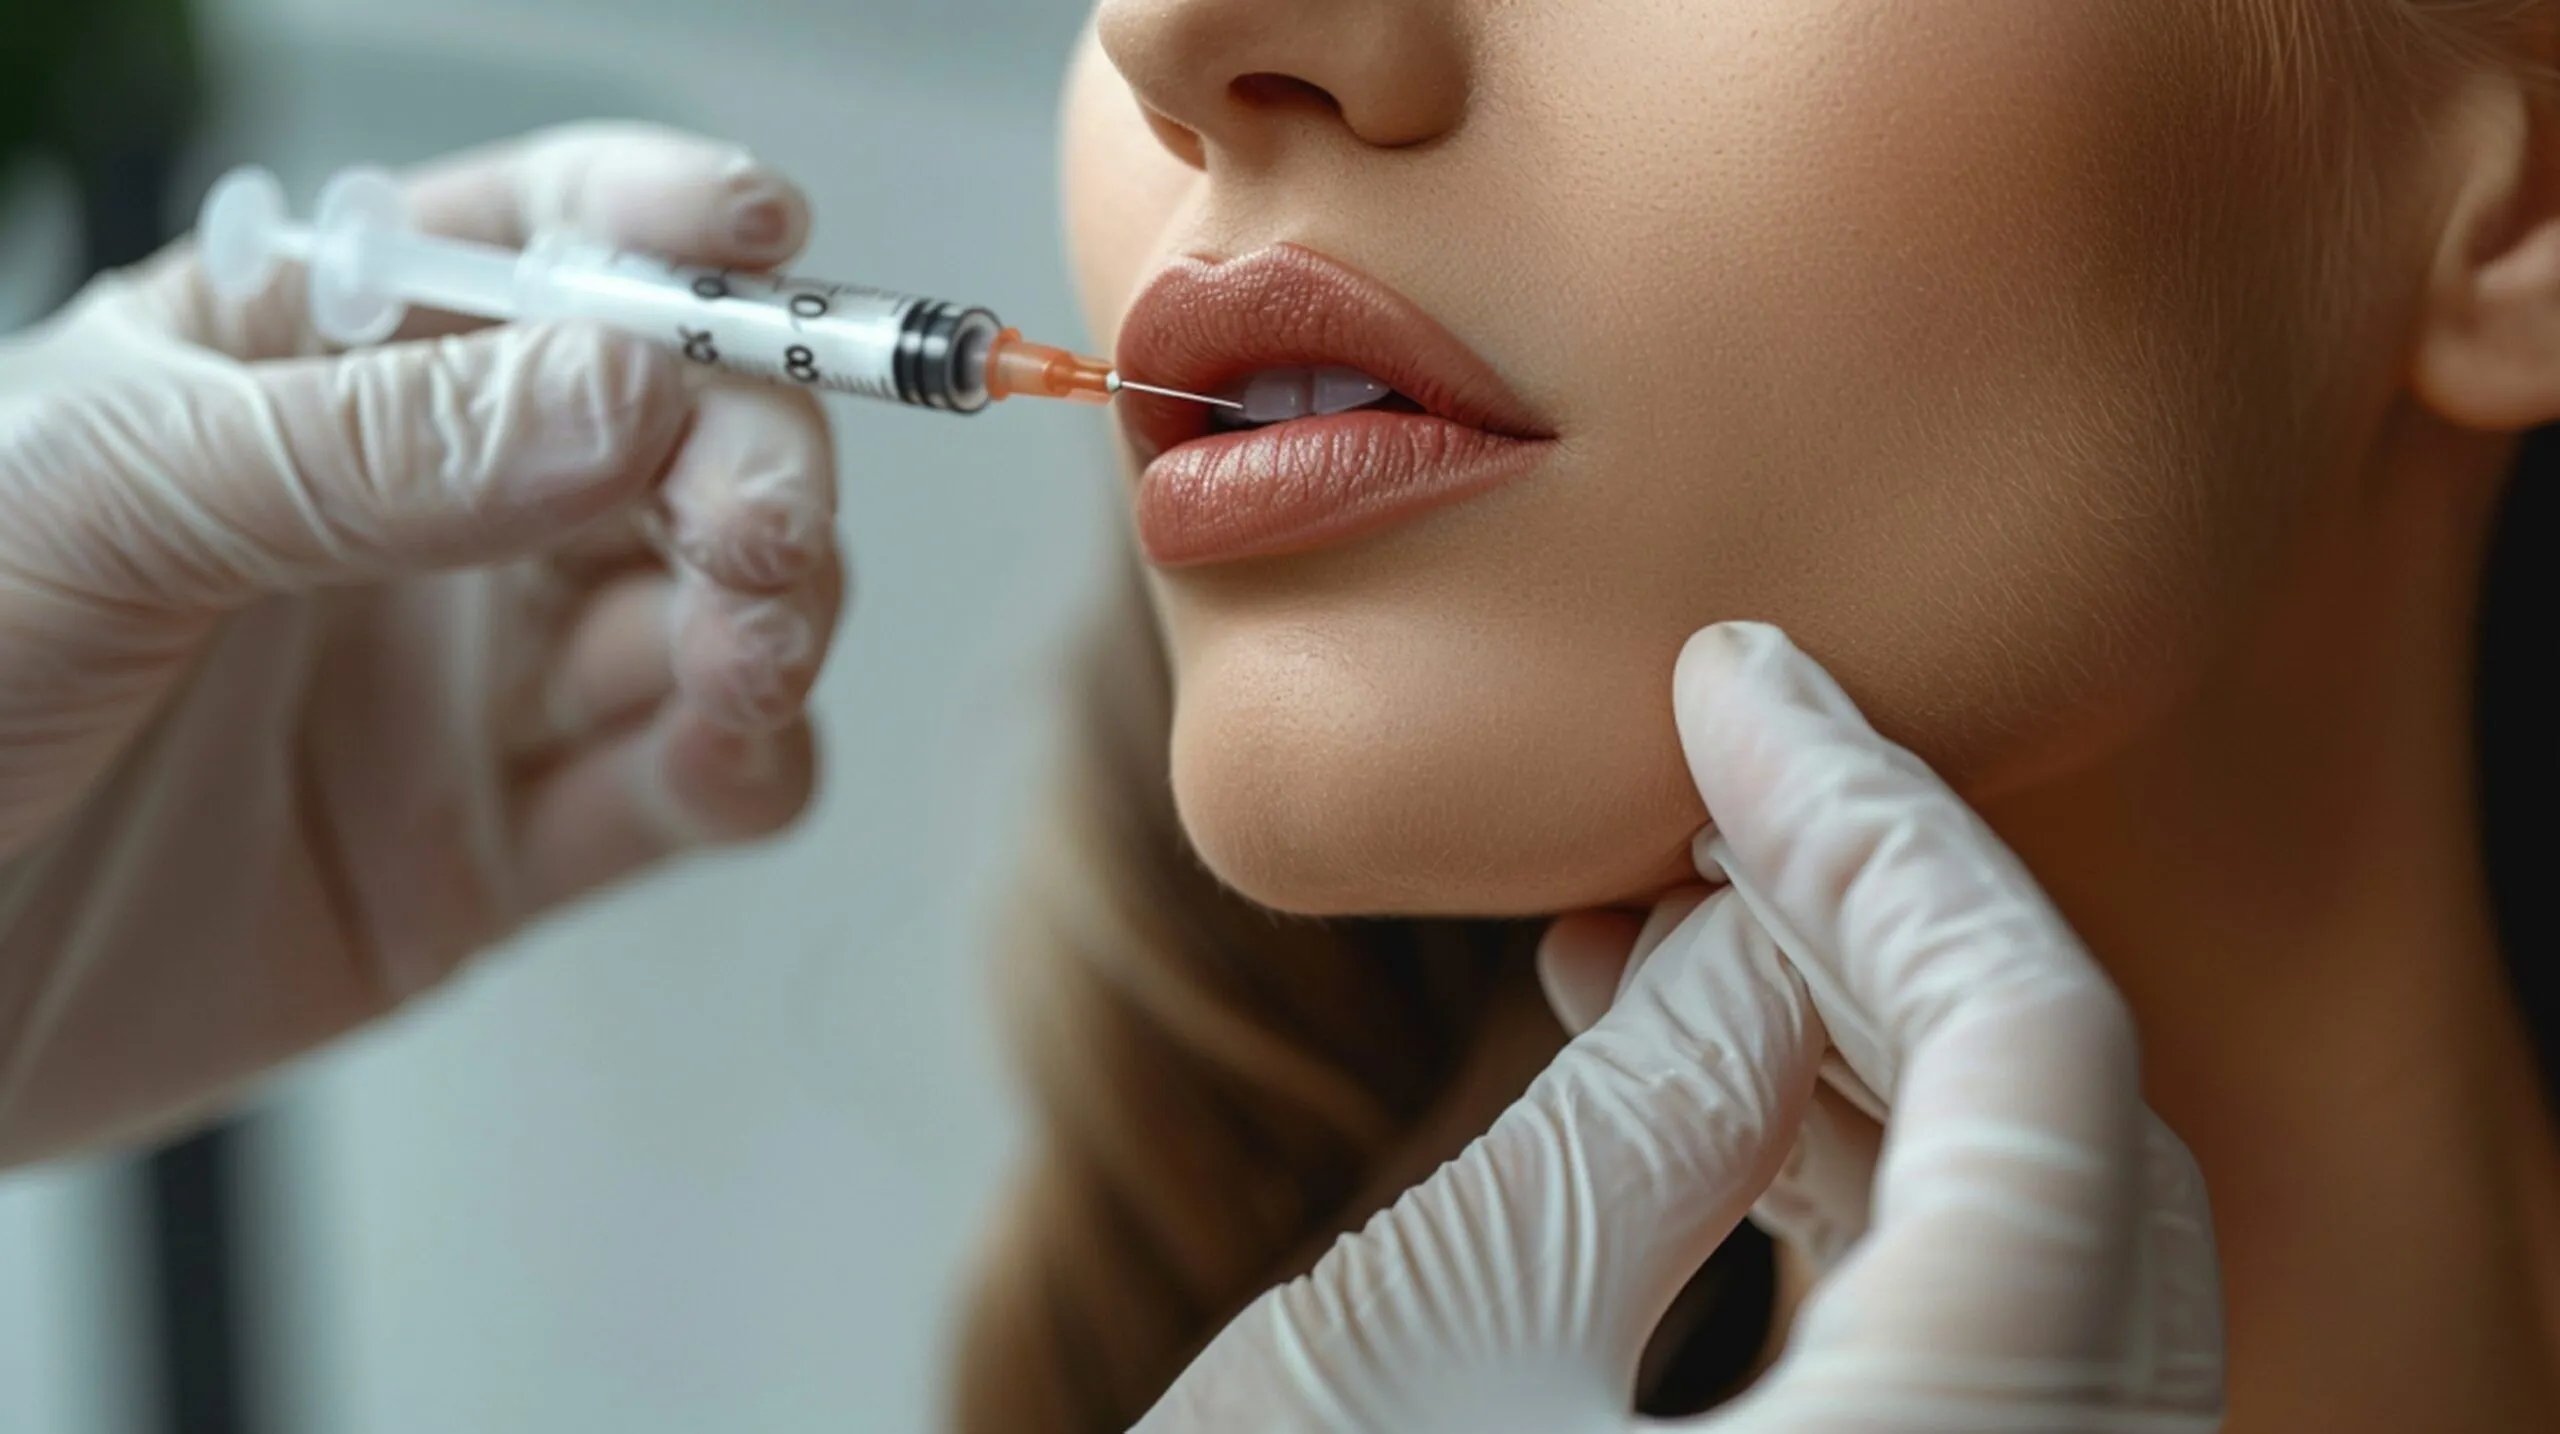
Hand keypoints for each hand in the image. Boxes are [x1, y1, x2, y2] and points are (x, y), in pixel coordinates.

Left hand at [0, 124, 843, 1165]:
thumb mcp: (103, 498)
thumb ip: (374, 448)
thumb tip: (630, 396)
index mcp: (303, 363)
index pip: (533, 244)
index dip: (668, 232)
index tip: (763, 250)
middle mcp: (412, 515)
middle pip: (671, 440)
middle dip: (755, 461)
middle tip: (759, 526)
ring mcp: (461, 685)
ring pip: (711, 611)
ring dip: (778, 615)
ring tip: (748, 650)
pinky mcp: (490, 852)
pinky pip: (681, 790)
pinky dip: (750, 765)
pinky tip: (728, 754)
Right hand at [1138, 623, 2223, 1432]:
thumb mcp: (1423, 1353)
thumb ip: (1643, 1117)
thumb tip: (1754, 921)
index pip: (2038, 1054)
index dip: (1884, 826)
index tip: (1729, 688)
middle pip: (2076, 1142)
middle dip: (1887, 922)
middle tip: (1705, 785)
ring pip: (2033, 1240)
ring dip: (1852, 1048)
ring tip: (1649, 919)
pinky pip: (1956, 1339)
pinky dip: (1838, 1190)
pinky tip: (1677, 1082)